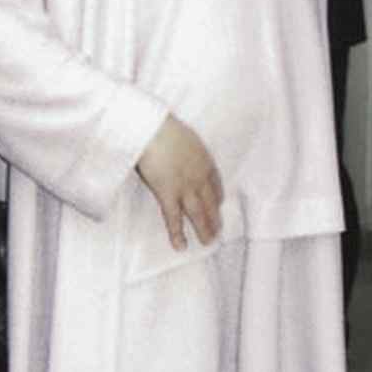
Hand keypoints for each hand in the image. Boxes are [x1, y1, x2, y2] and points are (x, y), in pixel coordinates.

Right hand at [135, 114, 222, 252]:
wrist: (153, 128)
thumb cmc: (160, 126)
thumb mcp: (179, 134)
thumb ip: (180, 147)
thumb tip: (173, 150)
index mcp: (203, 158)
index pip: (215, 182)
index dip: (217, 196)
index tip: (219, 204)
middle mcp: (199, 175)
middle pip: (211, 201)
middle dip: (215, 217)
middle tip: (218, 230)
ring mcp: (185, 186)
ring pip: (199, 213)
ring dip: (204, 229)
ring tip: (208, 242)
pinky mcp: (168, 194)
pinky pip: (174, 218)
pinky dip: (178, 234)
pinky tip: (181, 246)